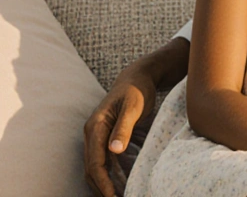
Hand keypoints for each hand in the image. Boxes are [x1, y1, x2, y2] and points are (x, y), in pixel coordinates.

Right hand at [83, 62, 157, 196]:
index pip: (95, 162)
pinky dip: (109, 175)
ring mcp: (97, 136)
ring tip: (116, 196)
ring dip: (103, 183)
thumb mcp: (133, 108)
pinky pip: (104, 161)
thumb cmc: (137, 91)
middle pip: (91, 168)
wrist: (138, 78)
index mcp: (95, 126)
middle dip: (100, 188)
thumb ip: (124, 128)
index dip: (102, 182)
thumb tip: (114, 150)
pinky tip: (120, 185)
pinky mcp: (106, 138)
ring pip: (95, 167)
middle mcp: (92, 133)